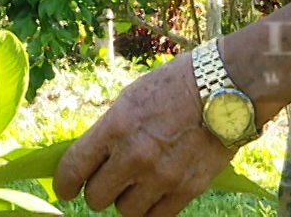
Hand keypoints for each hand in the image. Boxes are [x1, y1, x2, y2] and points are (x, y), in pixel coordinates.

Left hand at [52, 53, 232, 216]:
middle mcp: (135, 156)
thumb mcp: (131, 100)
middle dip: (98, 191)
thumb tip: (92, 158)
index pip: (74, 168)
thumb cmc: (175, 86)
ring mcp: (162, 176)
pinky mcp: (187, 189)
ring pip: (126, 212)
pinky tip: (156, 193)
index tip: (66, 189)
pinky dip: (153, 208)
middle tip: (108, 182)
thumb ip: (110, 131)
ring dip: (127, 201)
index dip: (64, 184)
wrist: (226, 88)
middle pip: (97, 198)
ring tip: (137, 185)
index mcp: (116, 127)